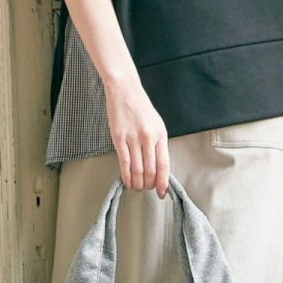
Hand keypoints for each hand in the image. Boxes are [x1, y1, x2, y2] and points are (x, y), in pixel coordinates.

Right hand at [105, 78, 170, 196]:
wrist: (125, 91)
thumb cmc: (141, 108)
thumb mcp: (156, 124)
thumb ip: (157, 144)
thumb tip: (158, 166)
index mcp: (160, 135)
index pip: (163, 164)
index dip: (163, 181)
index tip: (161, 192)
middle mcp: (148, 138)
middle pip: (150, 169)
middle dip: (149, 184)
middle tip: (146, 189)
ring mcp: (133, 138)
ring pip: (137, 169)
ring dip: (137, 182)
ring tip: (136, 188)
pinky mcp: (118, 138)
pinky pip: (124, 162)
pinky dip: (126, 175)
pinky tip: (127, 181)